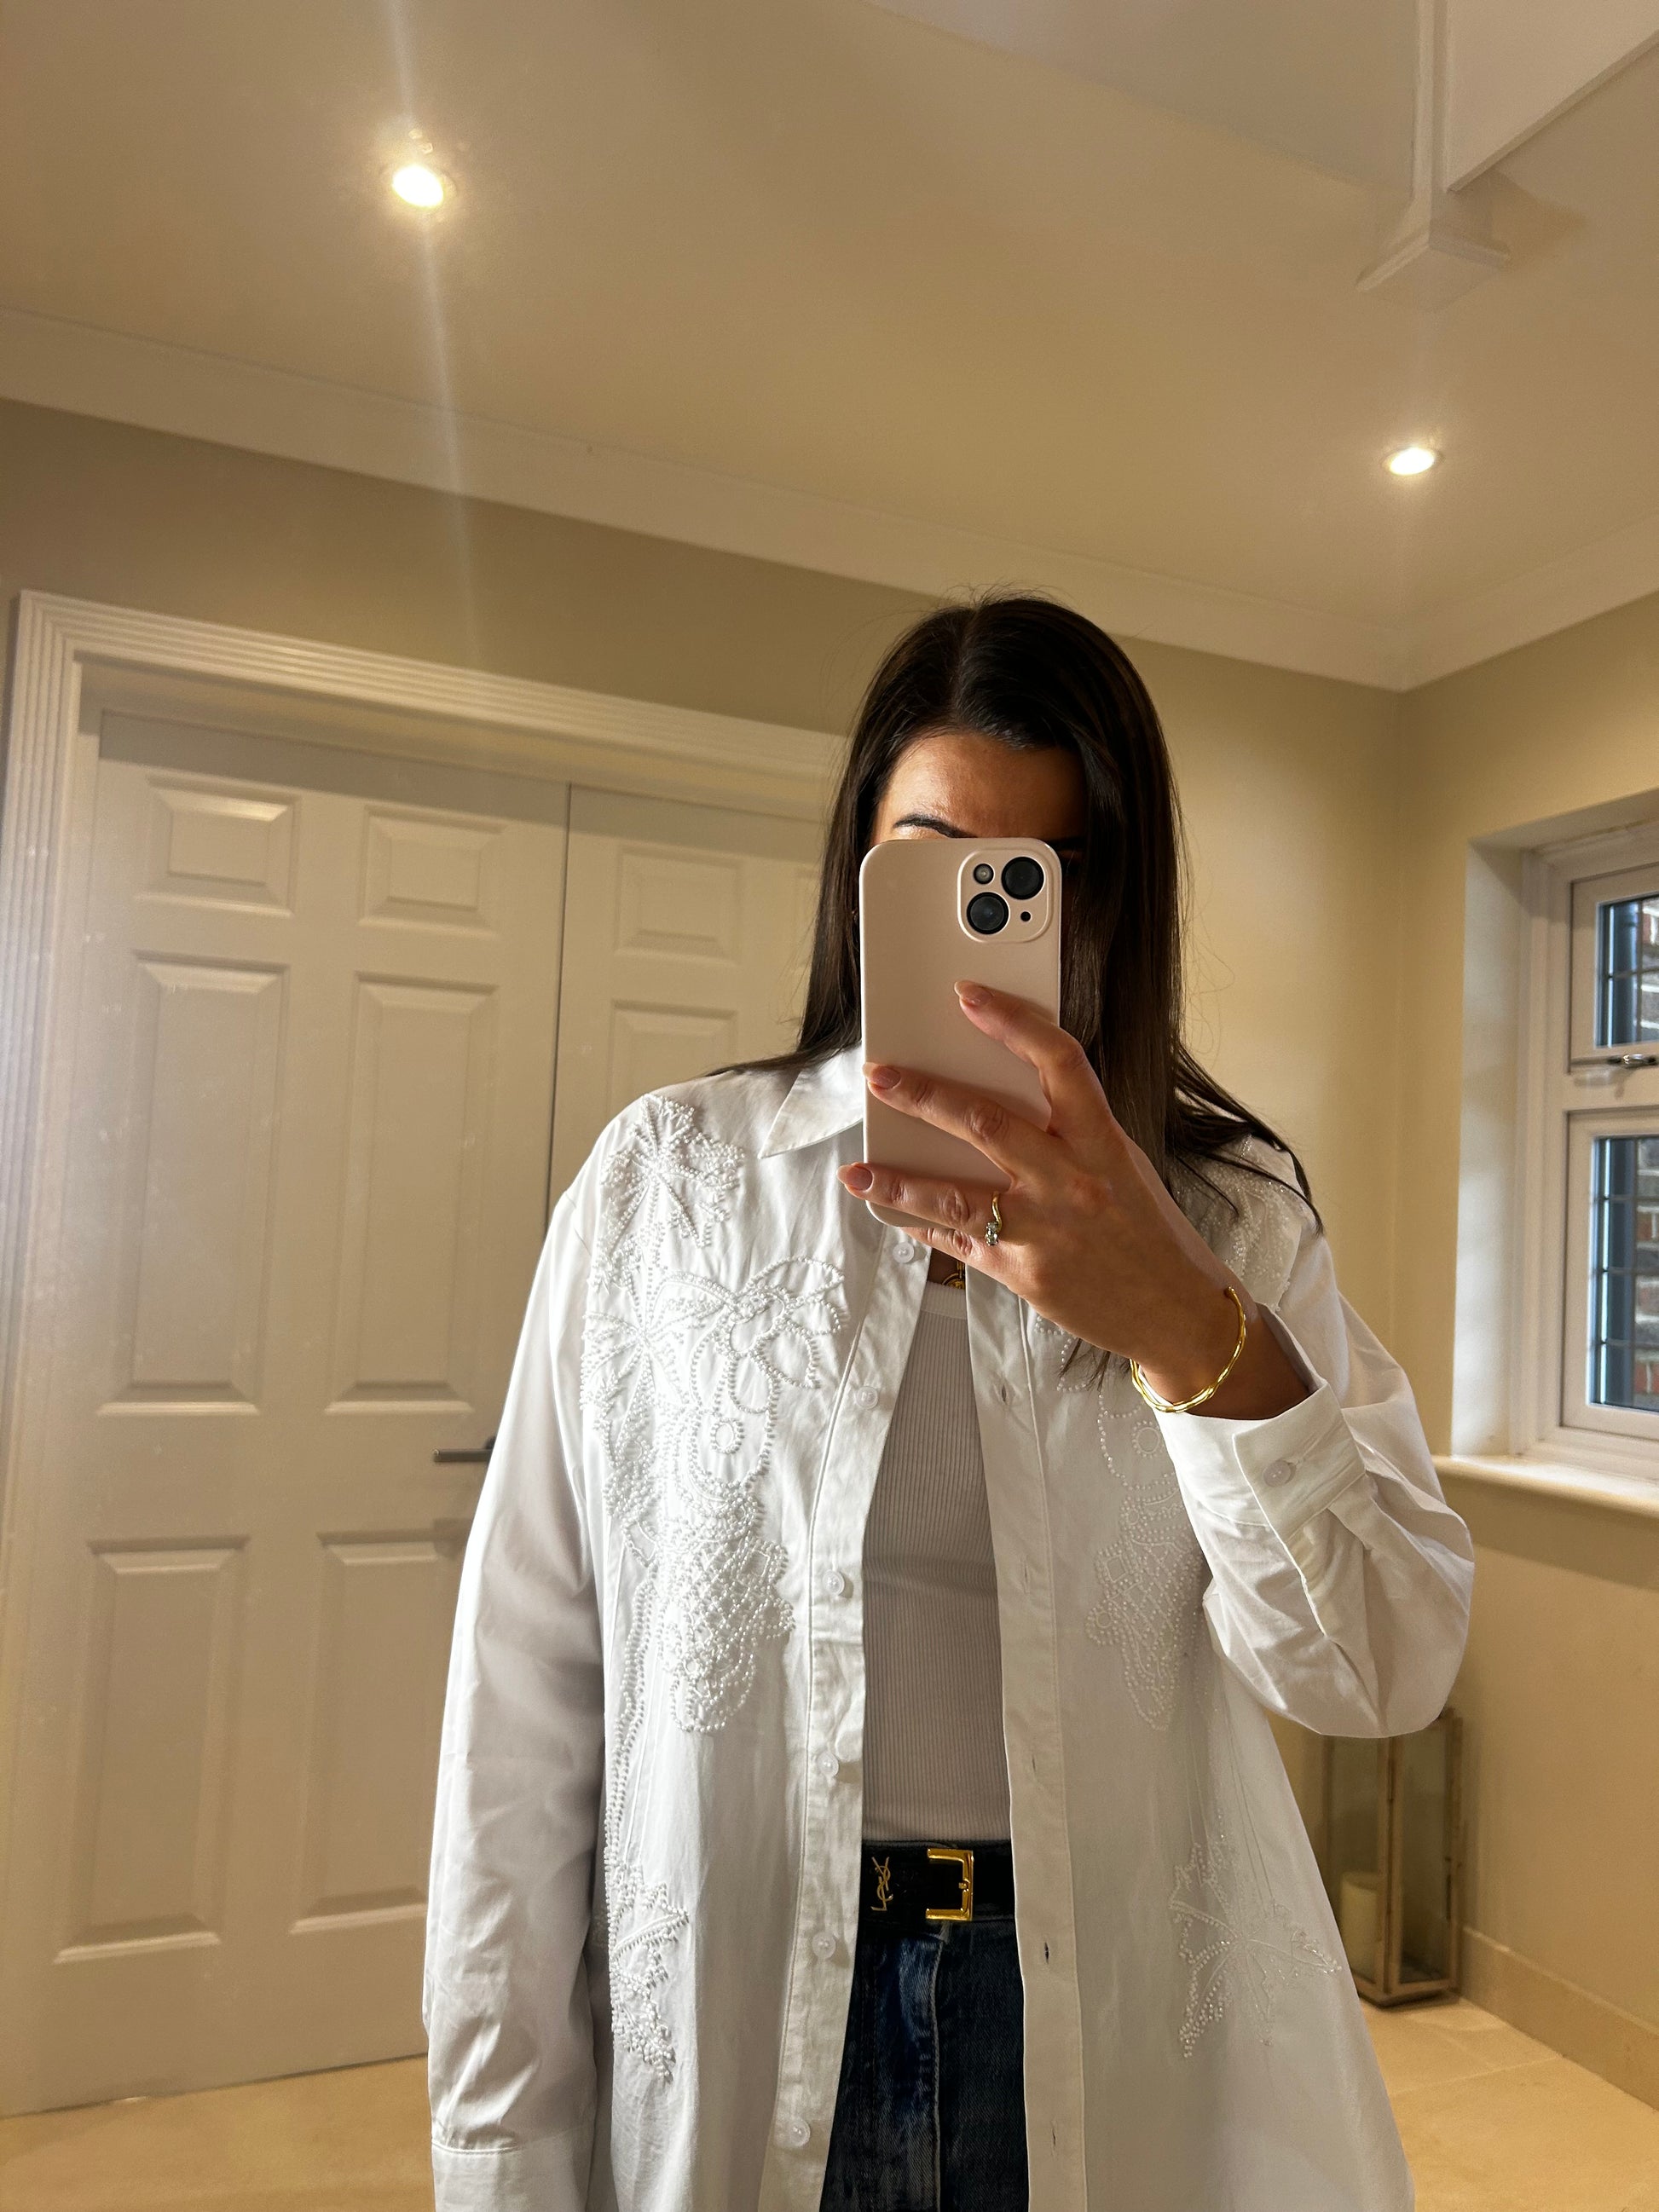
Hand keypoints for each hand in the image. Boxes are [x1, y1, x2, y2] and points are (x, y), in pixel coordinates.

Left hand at [837, 983, 1308, 1419]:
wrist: (1177, 1313)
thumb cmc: (1150, 1233)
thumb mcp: (1122, 1166)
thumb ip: (1070, 1135)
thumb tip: (997, 1102)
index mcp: (1103, 1143)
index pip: (1058, 1063)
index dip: (1011, 1023)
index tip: (969, 997)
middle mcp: (1071, 1181)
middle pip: (984, 1123)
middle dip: (922, 1095)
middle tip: (879, 1076)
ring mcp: (1043, 1230)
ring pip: (952, 1195)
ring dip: (896, 1179)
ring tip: (857, 1169)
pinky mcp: (1022, 1274)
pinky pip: (958, 1242)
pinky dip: (921, 1225)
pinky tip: (891, 1213)